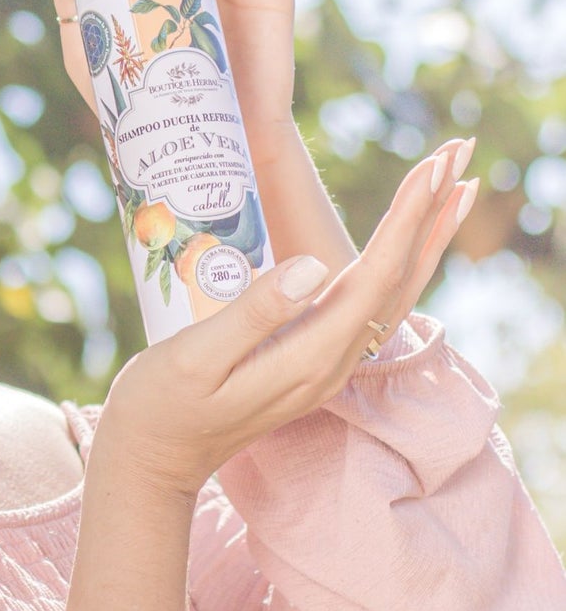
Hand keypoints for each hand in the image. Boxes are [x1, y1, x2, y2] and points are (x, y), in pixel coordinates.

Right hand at [95, 137, 479, 501]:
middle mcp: (331, 365)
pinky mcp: (311, 362)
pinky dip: (399, 264)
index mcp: (307, 358)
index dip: (407, 218)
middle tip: (459, 150)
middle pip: (400, 282)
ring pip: (394, 295)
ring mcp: (325, 367)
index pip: (374, 276)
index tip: (432, 165)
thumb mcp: (193, 359)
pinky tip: (404, 243)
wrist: (151, 461)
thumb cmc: (159, 407)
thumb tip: (315, 267)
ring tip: (455, 184)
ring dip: (425, 237)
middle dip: (431, 214)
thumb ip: (253, 314)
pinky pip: (372, 307)